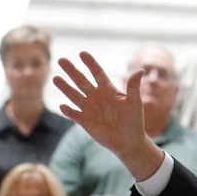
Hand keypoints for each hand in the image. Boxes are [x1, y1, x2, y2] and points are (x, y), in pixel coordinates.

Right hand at [54, 52, 164, 180]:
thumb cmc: (134, 121)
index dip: (90, 63)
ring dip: (65, 87)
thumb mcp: (135, 103)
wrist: (129, 142)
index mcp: (108, 90)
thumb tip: (141, 70)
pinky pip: (75, 115)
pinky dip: (69, 111)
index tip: (82, 53)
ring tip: (56, 78)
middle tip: (61, 60)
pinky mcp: (86, 122)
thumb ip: (134, 87)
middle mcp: (96, 97)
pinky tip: (63, 106)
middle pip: (81, 81)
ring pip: (74, 95)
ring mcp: (90, 109)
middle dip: (71, 71)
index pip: (97, 73)